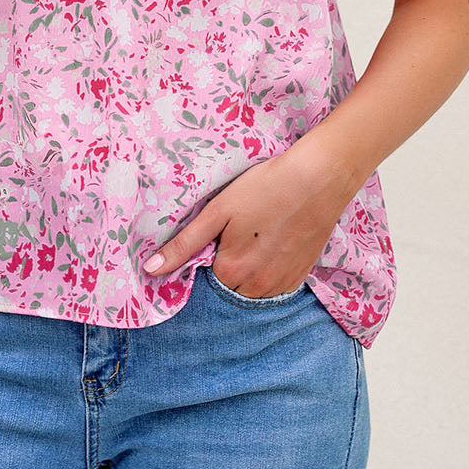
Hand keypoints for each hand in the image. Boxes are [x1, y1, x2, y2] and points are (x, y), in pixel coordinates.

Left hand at [142, 134, 356, 296]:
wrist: (319, 178)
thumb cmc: (265, 188)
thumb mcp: (218, 211)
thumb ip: (184, 244)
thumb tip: (150, 271)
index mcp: (231, 271)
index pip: (204, 278)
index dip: (208, 254)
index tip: (217, 234)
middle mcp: (257, 287)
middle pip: (229, 286)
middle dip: (227, 266)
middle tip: (238, 231)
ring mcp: (282, 285)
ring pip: (252, 289)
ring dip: (248, 272)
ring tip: (257, 235)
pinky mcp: (301, 277)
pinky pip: (275, 286)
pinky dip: (269, 271)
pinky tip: (274, 243)